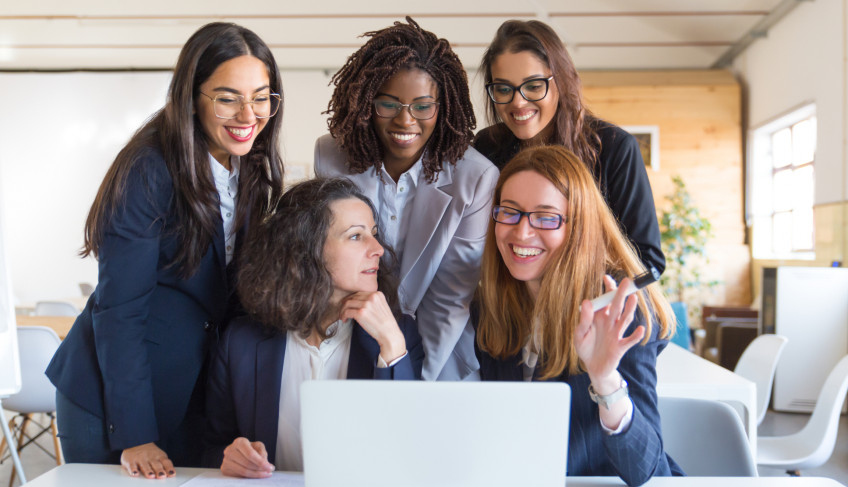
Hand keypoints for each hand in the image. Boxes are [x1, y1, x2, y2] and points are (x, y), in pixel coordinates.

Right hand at [120, 442, 173, 478]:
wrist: (137, 441)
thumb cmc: (150, 453)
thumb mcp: (159, 456)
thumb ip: (164, 465)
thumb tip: (171, 474)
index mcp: (160, 456)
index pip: (166, 462)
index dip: (169, 468)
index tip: (171, 474)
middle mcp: (151, 457)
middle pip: (156, 464)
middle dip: (159, 470)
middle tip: (162, 476)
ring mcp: (140, 458)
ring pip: (145, 465)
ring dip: (148, 471)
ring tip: (151, 476)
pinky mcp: (130, 460)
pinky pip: (131, 465)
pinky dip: (133, 470)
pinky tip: (135, 474)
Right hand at [221, 437, 273, 477]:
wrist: (239, 453)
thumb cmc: (250, 448)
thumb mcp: (258, 446)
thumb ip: (262, 452)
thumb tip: (265, 463)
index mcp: (239, 442)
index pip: (250, 454)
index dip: (261, 462)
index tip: (270, 468)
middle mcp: (230, 450)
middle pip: (247, 464)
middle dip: (260, 469)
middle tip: (269, 472)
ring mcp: (225, 460)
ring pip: (243, 471)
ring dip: (256, 475)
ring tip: (265, 474)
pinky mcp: (224, 469)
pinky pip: (238, 476)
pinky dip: (249, 477)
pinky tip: (256, 475)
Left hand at [339, 291, 405, 361]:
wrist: (390, 334)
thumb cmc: (386, 324)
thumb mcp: (382, 307)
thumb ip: (372, 301)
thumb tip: (357, 301)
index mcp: (378, 294)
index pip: (360, 293)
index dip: (352, 299)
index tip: (349, 305)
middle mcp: (372, 297)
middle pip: (353, 297)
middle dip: (346, 304)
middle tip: (343, 311)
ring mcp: (366, 304)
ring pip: (347, 303)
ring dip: (343, 310)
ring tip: (343, 316)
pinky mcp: (361, 313)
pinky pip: (347, 311)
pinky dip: (343, 316)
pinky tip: (345, 320)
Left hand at [574, 276, 643, 392]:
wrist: (593, 367)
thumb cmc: (586, 347)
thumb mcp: (580, 333)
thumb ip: (584, 319)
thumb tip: (586, 302)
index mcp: (600, 316)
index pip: (606, 299)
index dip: (607, 289)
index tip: (607, 277)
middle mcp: (610, 322)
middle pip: (617, 306)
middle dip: (621, 294)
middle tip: (627, 281)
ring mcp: (617, 334)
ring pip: (625, 319)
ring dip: (630, 309)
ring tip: (634, 298)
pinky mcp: (620, 347)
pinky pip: (629, 340)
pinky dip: (636, 335)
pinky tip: (640, 329)